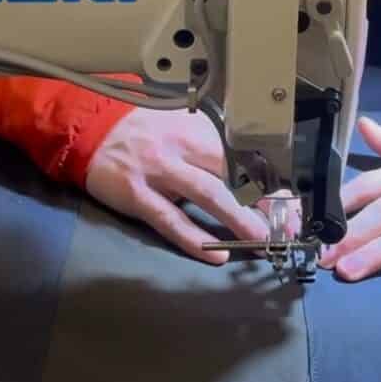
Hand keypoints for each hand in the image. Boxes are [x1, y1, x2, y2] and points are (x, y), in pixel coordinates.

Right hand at [85, 107, 268, 264]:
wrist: (92, 128)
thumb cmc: (143, 130)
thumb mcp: (181, 128)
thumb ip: (210, 146)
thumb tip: (251, 172)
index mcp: (198, 129)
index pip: (242, 153)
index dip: (267, 179)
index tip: (288, 200)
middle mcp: (183, 146)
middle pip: (232, 173)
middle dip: (261, 199)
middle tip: (285, 224)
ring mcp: (160, 171)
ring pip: (208, 194)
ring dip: (238, 218)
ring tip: (261, 239)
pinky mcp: (137, 195)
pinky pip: (171, 219)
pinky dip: (194, 238)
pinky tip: (216, 253)